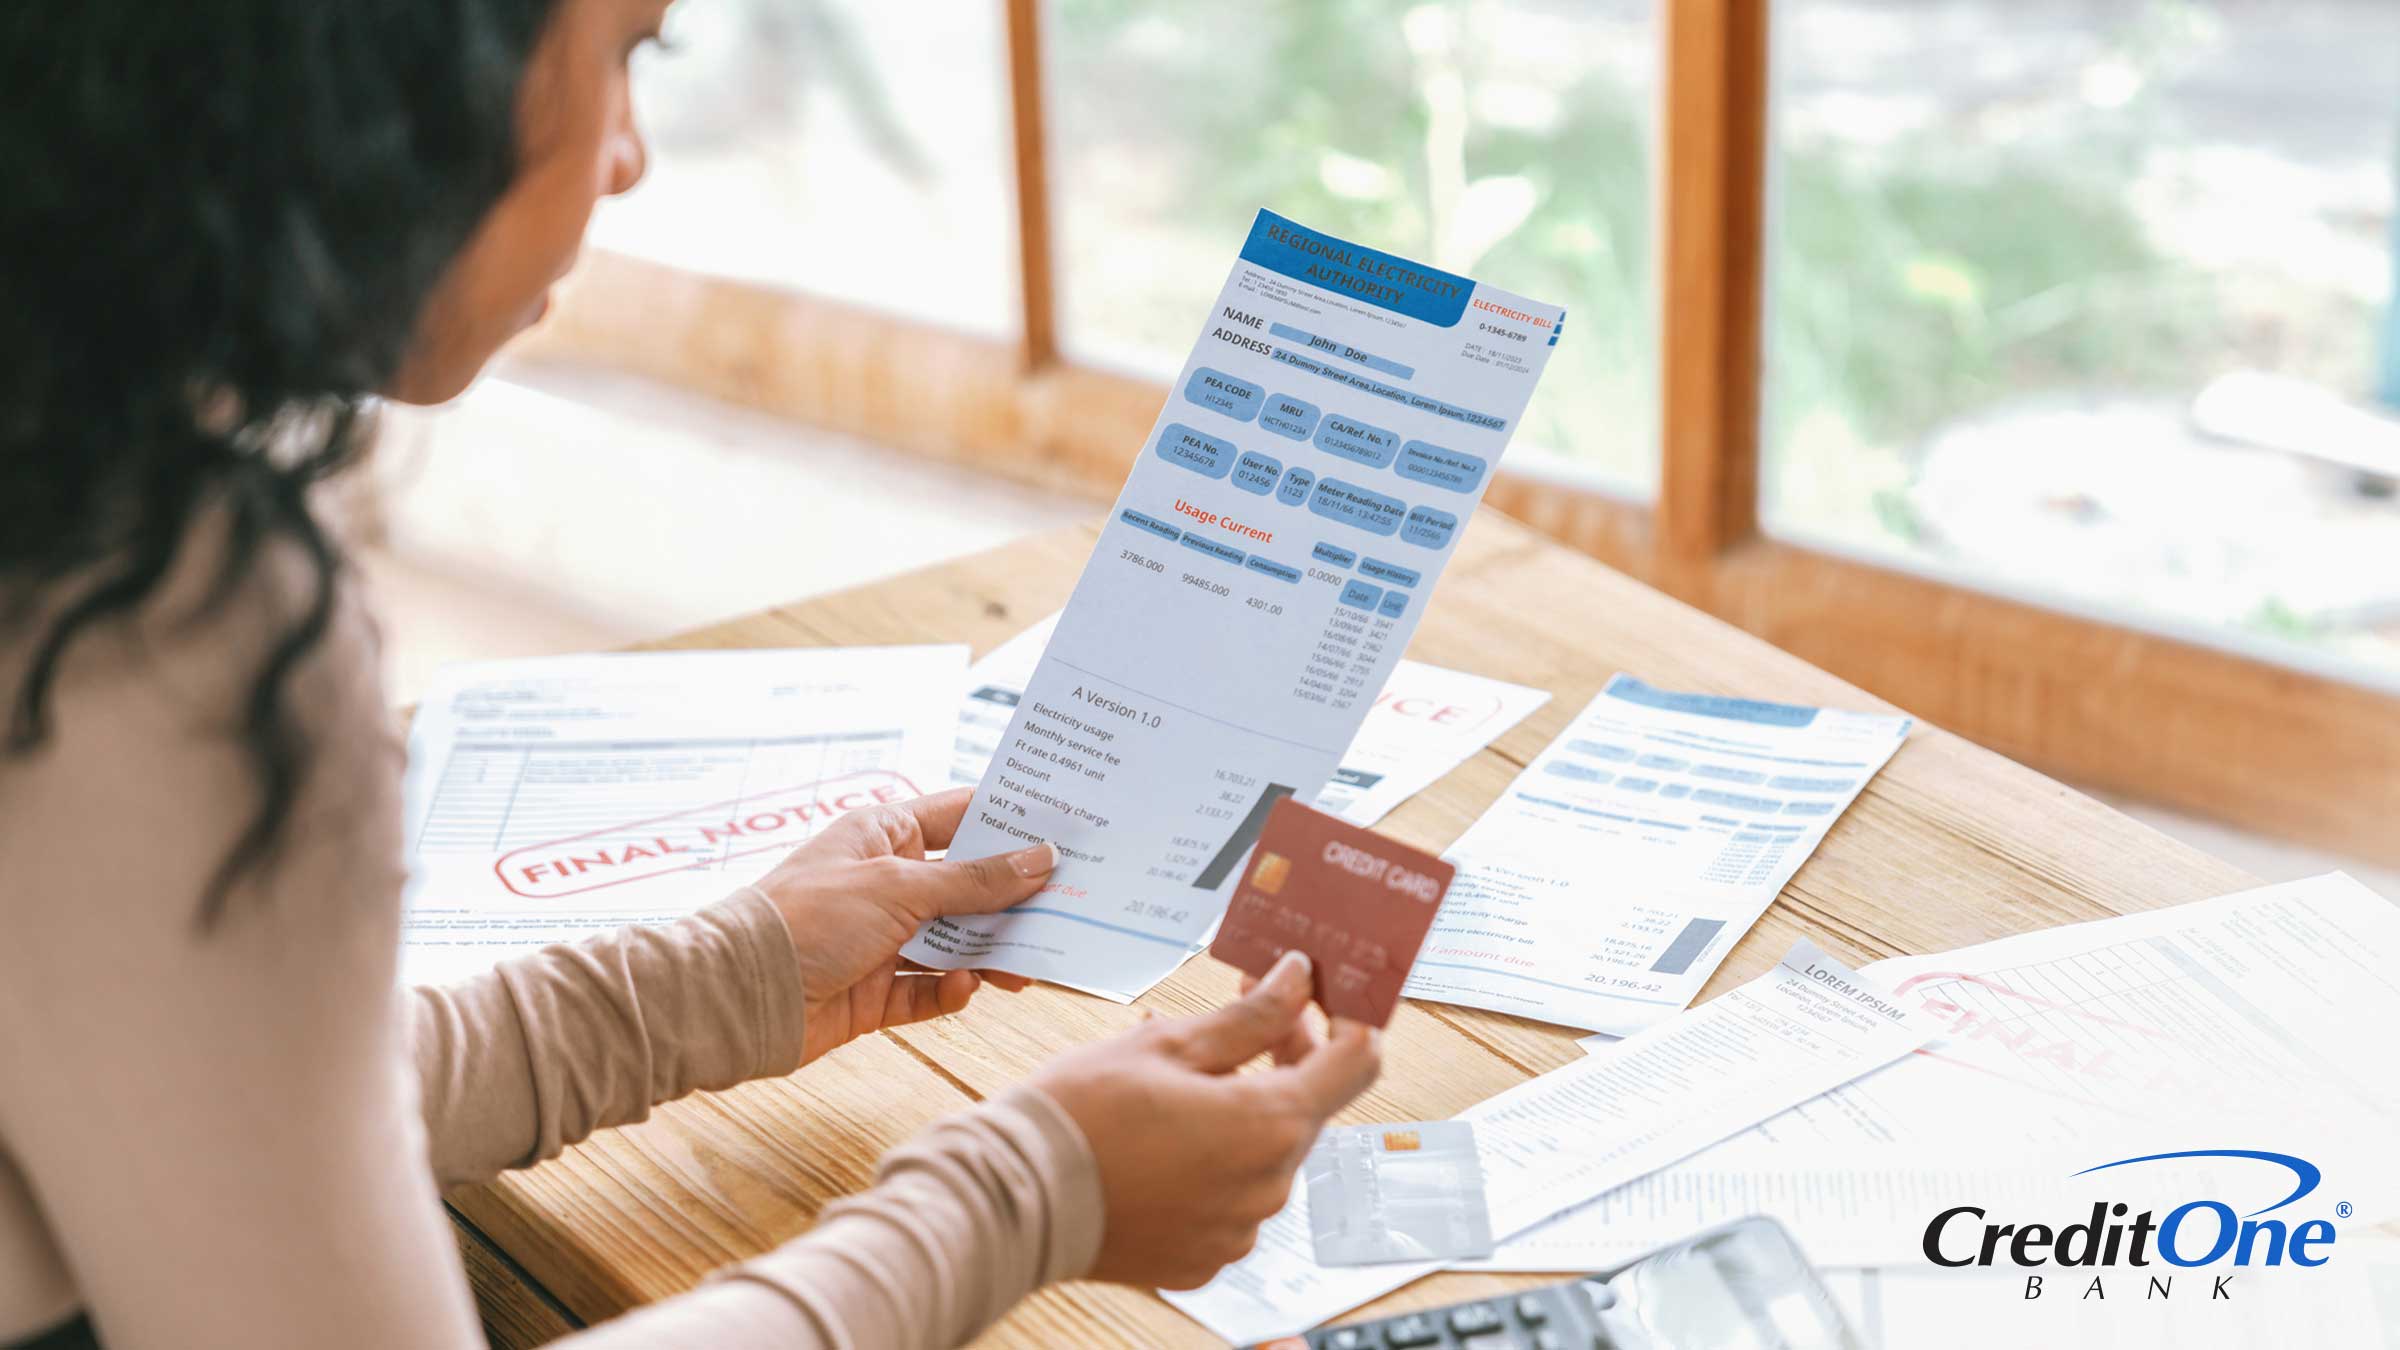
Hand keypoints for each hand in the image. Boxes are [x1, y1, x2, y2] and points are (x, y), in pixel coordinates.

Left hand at [748, 787, 1053, 1064]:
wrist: (737, 996)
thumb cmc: (807, 918)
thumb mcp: (899, 887)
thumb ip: (974, 880)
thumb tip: (1041, 858)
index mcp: (884, 835)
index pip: (960, 816)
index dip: (1011, 820)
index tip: (1066, 827)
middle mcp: (887, 882)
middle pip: (969, 885)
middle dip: (1013, 898)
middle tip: (1067, 906)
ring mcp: (883, 938)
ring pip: (957, 942)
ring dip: (991, 953)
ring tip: (1027, 966)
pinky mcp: (878, 991)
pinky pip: (931, 990)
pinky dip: (951, 992)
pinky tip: (964, 989)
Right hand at [1029, 951, 1382, 1288]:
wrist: (1016, 1200)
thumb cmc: (1082, 1114)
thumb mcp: (1170, 1042)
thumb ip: (1252, 1014)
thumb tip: (1300, 980)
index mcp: (1269, 1126)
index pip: (1357, 1063)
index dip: (1351, 1017)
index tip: (1328, 993)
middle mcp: (1268, 1187)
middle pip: (1309, 1106)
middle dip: (1290, 1052)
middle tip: (1254, 1005)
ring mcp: (1239, 1230)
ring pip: (1269, 1152)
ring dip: (1248, 1105)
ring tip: (1189, 1071)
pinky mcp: (1206, 1257)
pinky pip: (1233, 1197)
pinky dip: (1217, 1160)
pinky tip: (1169, 1132)